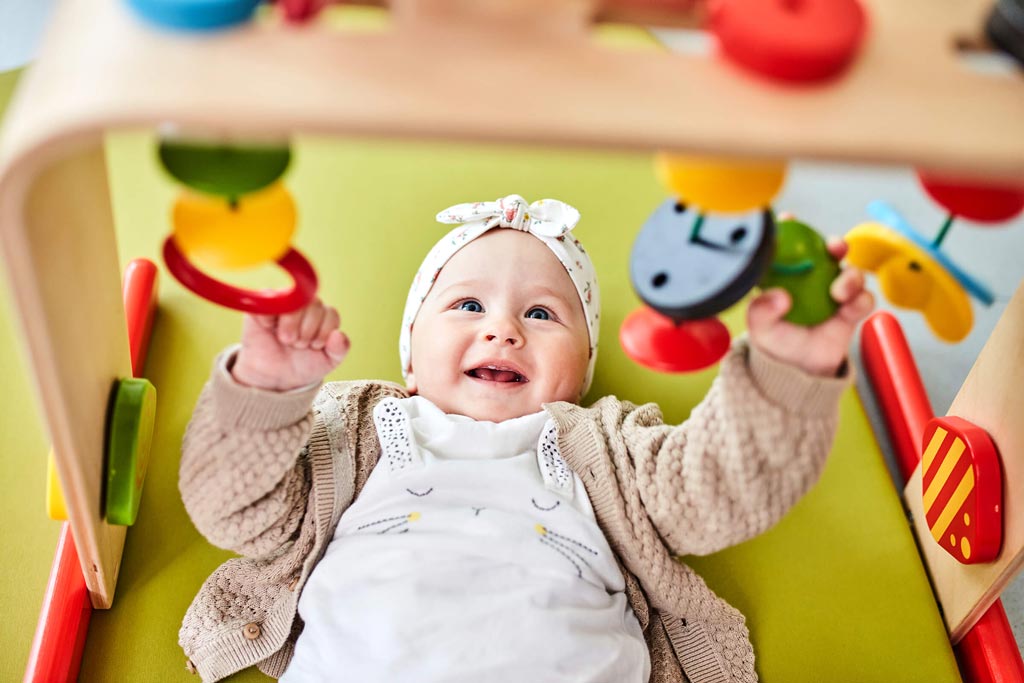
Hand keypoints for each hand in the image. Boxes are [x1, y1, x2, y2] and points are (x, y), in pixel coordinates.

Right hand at [231, 298, 349, 390]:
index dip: (324, 332)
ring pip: (292, 301)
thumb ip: (339, 349)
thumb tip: (339, 334)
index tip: (315, 346)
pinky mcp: (260, 307)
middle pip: (314, 304)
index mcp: (322, 315)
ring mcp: (282, 304)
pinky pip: (266, 299)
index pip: (331, 313)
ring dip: (291, 325)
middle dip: (308, 331)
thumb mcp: (327, 361)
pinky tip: (270, 328)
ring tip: (286, 340)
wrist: (274, 378)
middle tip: (298, 345)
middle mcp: (304, 305)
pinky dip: (270, 317)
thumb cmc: (302, 365)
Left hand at [747, 239, 873, 376]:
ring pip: (852, 272)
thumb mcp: (760, 327)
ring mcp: (835, 291)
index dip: (790, 228)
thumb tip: (779, 296)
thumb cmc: (777, 340)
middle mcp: (814, 277)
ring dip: (850, 277)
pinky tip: (850, 306)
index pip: (790, 245)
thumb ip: (762, 311)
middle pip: (829, 251)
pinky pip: (864, 298)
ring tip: (839, 292)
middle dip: (835, 243)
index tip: (789, 219)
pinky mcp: (852, 309)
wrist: (798, 369)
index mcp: (788, 274)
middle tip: (834, 248)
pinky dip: (860, 299)